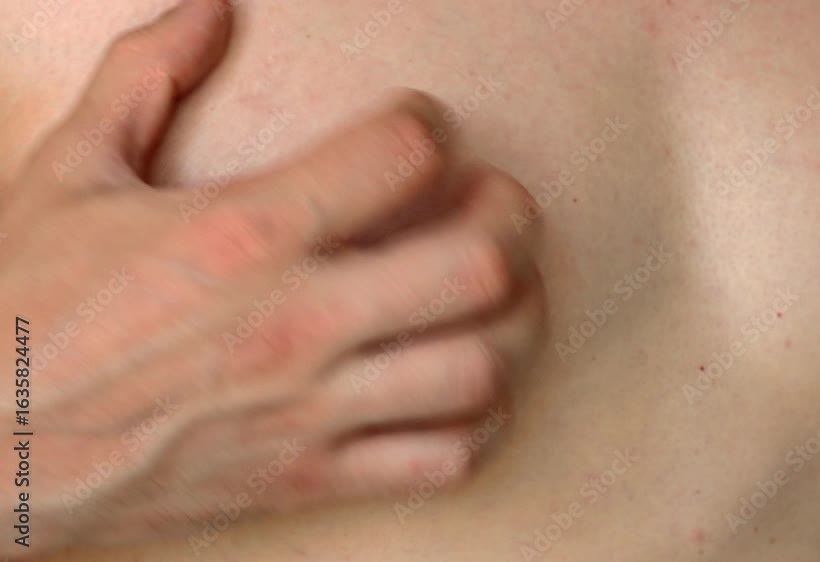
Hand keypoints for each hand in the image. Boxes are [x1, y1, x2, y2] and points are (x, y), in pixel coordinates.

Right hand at [0, 0, 544, 553]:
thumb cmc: (25, 311)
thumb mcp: (68, 174)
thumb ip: (143, 77)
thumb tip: (210, 8)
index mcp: (246, 233)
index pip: (404, 152)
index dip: (431, 124)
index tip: (422, 130)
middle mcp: (296, 323)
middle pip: (480, 264)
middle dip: (511, 221)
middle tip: (495, 206)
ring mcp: (310, 409)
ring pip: (480, 367)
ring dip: (514, 324)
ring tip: (498, 297)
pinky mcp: (308, 477)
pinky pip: (441, 460)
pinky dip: (476, 422)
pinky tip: (462, 388)